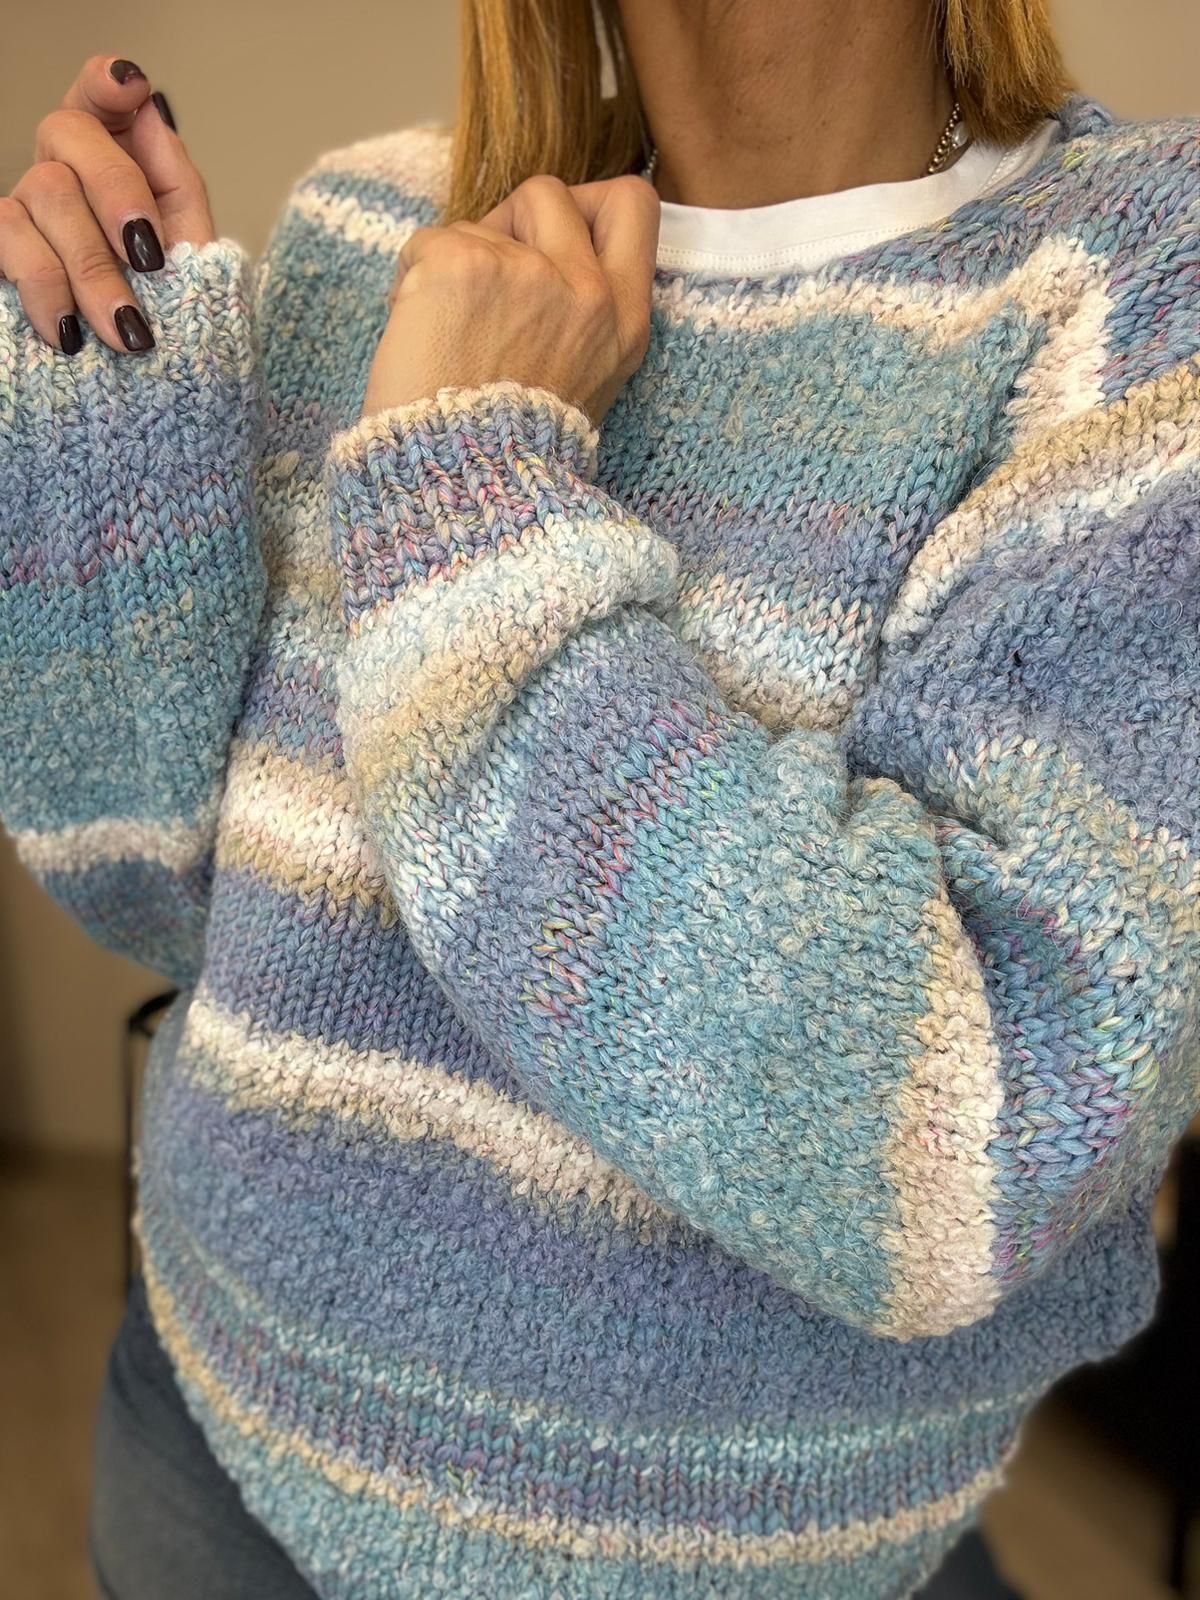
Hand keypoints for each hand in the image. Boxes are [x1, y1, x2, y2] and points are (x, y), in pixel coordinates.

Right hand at [0, 55, 214, 354]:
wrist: (152, 400)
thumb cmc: (176, 320)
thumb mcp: (195, 256)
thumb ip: (179, 189)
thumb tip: (155, 114)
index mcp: (119, 159)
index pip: (101, 95)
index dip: (107, 82)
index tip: (134, 88)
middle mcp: (64, 169)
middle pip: (70, 133)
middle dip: (118, 193)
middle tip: (152, 261)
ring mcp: (28, 207)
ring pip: (43, 192)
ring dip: (92, 267)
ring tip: (129, 334)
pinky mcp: (4, 251)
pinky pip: (8, 241)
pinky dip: (45, 289)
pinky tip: (71, 336)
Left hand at [362, 173, 659, 428]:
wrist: (461, 487)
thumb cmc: (509, 450)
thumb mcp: (585, 383)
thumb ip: (579, 314)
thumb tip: (536, 250)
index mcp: (622, 321)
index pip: (632, 204)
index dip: (589, 204)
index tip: (555, 237)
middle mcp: (584, 290)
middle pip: (550, 192)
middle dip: (512, 222)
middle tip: (487, 285)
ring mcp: (526, 272)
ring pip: (481, 220)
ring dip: (458, 260)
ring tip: (450, 333)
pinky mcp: (463, 265)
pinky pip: (429, 240)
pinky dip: (413, 282)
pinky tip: (419, 336)